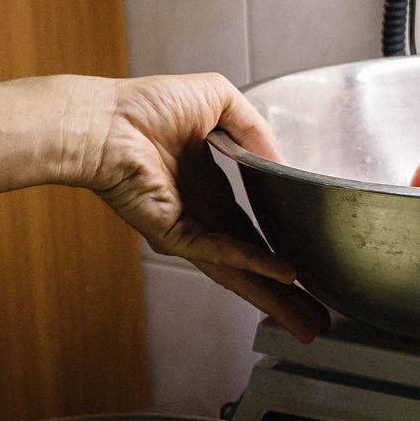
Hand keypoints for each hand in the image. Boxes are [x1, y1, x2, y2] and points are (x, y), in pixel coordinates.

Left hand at [83, 74, 328, 341]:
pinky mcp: (173, 233)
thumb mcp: (217, 99)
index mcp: (210, 190)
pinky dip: (250, 262)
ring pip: (239, 272)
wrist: (103, 119)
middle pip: (252, 266)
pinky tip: (281, 272)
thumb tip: (281, 161)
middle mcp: (201, 216)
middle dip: (285, 297)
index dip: (281, 253)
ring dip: (274, 296)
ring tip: (307, 322)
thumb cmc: (143, 106)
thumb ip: (253, 126)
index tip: (308, 274)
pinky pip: (218, 250)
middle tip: (316, 321)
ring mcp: (188, 230)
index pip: (253, 233)